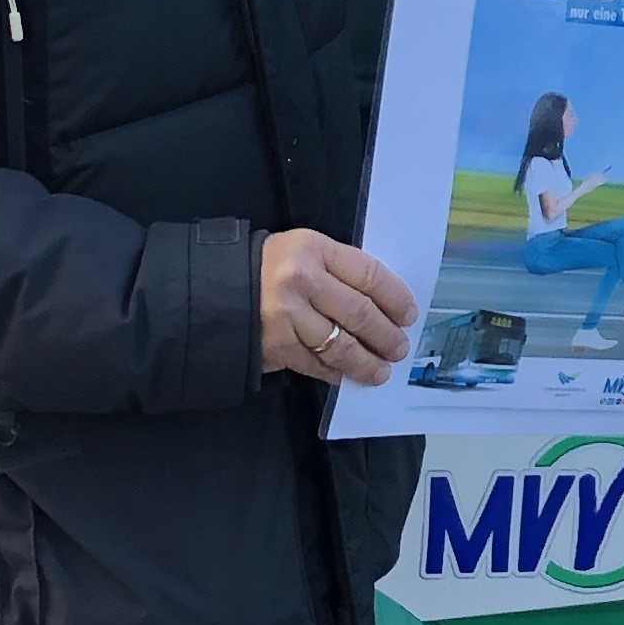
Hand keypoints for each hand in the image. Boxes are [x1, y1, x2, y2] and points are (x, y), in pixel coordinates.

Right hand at [260, 229, 420, 387]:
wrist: (215, 288)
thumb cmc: (271, 267)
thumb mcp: (306, 251)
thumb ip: (340, 270)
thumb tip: (384, 303)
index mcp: (314, 250)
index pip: (368, 274)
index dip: (395, 297)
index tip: (409, 314)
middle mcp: (302, 282)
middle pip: (359, 313)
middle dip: (386, 335)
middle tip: (399, 348)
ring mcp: (288, 317)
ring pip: (341, 346)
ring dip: (366, 362)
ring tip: (381, 370)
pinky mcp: (276, 347)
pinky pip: (316, 364)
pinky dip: (336, 372)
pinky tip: (347, 374)